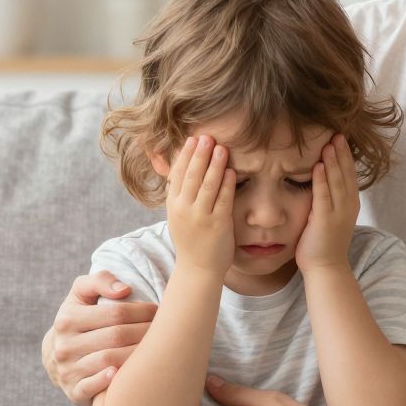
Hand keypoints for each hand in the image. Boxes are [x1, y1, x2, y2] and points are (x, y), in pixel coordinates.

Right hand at [44, 271, 156, 405]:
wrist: (57, 356)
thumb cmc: (80, 319)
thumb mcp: (82, 295)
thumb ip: (99, 281)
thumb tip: (124, 290)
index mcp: (67, 318)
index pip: (115, 313)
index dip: (143, 311)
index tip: (159, 312)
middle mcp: (64, 345)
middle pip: (116, 336)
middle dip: (146, 332)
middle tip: (166, 331)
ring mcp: (67, 370)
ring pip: (108, 360)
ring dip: (137, 355)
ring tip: (157, 350)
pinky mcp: (73, 391)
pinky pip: (91, 388)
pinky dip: (108, 381)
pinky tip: (124, 374)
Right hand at [166, 135, 235, 274]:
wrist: (197, 269)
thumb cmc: (191, 239)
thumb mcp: (179, 214)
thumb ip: (181, 193)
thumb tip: (182, 168)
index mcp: (173, 205)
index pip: (178, 174)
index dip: (185, 156)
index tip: (192, 139)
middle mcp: (184, 209)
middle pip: (192, 176)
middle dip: (199, 154)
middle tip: (206, 137)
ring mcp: (201, 217)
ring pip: (207, 185)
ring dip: (214, 165)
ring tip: (221, 148)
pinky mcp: (218, 224)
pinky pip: (223, 200)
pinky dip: (227, 184)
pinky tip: (231, 171)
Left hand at [294, 133, 357, 273]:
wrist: (326, 267)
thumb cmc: (323, 242)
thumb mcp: (330, 215)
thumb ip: (329, 198)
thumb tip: (321, 180)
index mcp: (350, 203)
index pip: (350, 174)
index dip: (346, 155)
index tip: (340, 138)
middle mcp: (348, 205)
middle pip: (346, 173)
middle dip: (342, 152)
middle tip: (337, 132)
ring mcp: (339, 213)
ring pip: (338, 181)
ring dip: (334, 160)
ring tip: (329, 142)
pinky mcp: (326, 220)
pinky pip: (324, 195)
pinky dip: (322, 179)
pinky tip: (319, 165)